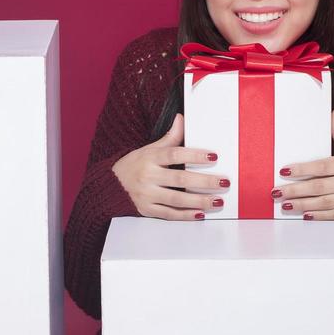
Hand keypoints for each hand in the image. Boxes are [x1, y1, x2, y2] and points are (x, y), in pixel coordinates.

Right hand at [112, 114, 229, 219]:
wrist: (109, 186)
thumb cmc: (133, 165)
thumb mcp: (148, 149)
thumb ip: (169, 138)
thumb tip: (182, 119)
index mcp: (149, 158)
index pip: (174, 154)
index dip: (195, 155)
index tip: (214, 156)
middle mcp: (147, 177)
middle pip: (180, 179)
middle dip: (204, 181)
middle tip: (224, 182)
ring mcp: (146, 195)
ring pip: (177, 199)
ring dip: (199, 201)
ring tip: (217, 201)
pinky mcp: (146, 210)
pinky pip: (169, 214)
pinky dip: (185, 215)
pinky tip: (200, 214)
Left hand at [276, 109, 333, 219]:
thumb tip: (333, 114)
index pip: (323, 166)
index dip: (302, 169)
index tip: (285, 171)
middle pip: (320, 186)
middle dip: (295, 190)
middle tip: (277, 192)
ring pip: (325, 202)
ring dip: (303, 204)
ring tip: (285, 205)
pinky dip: (320, 216)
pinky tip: (306, 215)